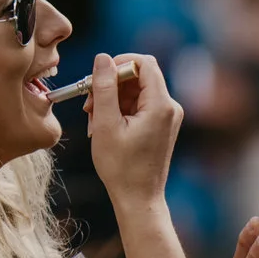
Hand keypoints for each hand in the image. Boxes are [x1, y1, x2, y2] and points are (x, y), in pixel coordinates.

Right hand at [85, 53, 179, 207]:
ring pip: (135, 91)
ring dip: (112, 99)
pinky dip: (120, 110)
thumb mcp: (105, 124)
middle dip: (111, 84)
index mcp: (160, 105)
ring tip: (94, 120)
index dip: (119, 63)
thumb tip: (102, 58)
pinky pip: (139, 105)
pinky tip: (104, 127)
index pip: (143, 63)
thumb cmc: (121, 167)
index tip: (98, 77)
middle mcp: (170, 107)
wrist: (138, 199)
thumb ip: (104, 87)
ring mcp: (167, 117)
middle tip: (89, 103)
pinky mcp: (161, 125)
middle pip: (138, 77)